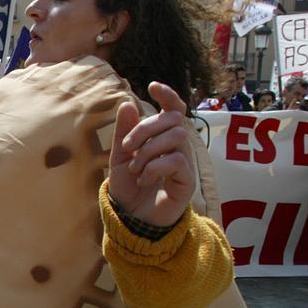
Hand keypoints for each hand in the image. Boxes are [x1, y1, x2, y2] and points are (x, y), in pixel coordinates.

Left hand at [108, 82, 194, 227]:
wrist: (132, 220)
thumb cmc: (128, 189)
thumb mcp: (119, 158)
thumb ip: (124, 133)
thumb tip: (127, 104)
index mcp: (162, 139)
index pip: (175, 109)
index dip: (168, 95)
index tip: (152, 87)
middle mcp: (178, 147)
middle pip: (173, 120)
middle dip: (146, 128)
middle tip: (127, 146)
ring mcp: (185, 163)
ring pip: (177, 137)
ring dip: (149, 150)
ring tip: (135, 168)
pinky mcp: (188, 181)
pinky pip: (177, 161)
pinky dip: (154, 167)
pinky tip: (144, 179)